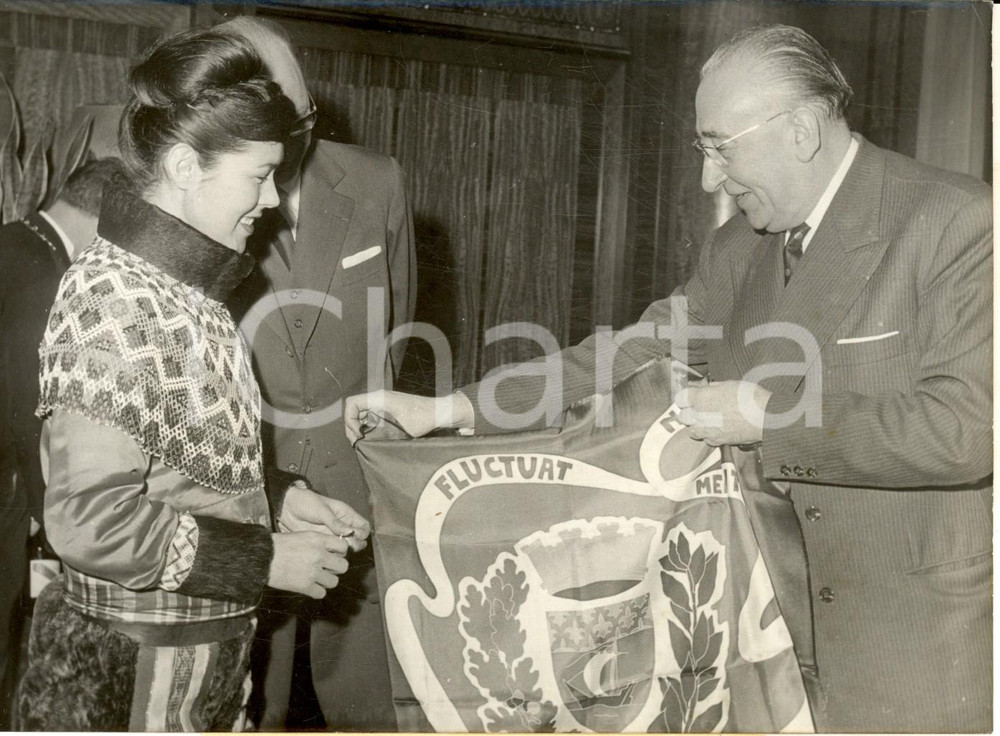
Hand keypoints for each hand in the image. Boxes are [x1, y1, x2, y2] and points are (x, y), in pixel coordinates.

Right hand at [267, 531, 349, 598]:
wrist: (261, 557)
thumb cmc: (279, 545)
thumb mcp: (302, 535)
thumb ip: (320, 542)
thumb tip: (333, 550)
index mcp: (319, 540)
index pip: (344, 547)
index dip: (340, 553)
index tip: (333, 555)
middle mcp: (319, 555)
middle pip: (343, 567)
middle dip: (336, 569)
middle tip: (326, 569)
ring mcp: (313, 572)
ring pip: (334, 582)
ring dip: (326, 581)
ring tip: (316, 578)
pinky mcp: (305, 586)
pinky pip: (321, 593)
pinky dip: (316, 591)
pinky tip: (309, 586)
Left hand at [278, 483, 369, 552]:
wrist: (287, 508)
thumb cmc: (306, 503)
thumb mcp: (322, 510)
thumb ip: (335, 522)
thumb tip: (350, 533)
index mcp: (346, 515)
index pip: (364, 527)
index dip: (363, 533)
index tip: (354, 535)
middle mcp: (342, 527)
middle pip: (358, 540)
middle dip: (355, 544)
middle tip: (344, 543)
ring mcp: (333, 536)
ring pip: (346, 548)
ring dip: (344, 550)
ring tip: (334, 548)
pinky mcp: (323, 543)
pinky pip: (333, 552)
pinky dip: (333, 554)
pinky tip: (327, 552)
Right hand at [344, 389, 473, 443]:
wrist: (440, 412)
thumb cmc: (423, 418)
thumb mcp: (401, 430)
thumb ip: (380, 435)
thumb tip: (365, 444)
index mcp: (380, 398)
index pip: (352, 403)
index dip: (349, 420)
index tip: (359, 436)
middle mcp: (379, 399)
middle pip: (354, 410)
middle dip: (353, 427)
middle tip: (360, 443)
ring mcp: (384, 404)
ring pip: (362, 414)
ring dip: (360, 428)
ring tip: (366, 443)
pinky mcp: (389, 410)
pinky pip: (371, 417)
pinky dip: (369, 428)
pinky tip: (375, 439)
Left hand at [676, 380, 770, 445]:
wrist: (765, 417)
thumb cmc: (750, 397)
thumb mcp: (729, 384)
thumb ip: (713, 388)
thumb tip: (706, 388)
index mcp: (701, 398)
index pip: (680, 399)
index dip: (685, 397)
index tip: (690, 397)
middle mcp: (700, 415)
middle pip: (683, 416)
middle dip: (689, 412)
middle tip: (699, 409)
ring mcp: (707, 430)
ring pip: (692, 430)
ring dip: (697, 425)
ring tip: (708, 420)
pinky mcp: (717, 441)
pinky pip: (706, 439)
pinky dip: (709, 435)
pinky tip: (719, 429)